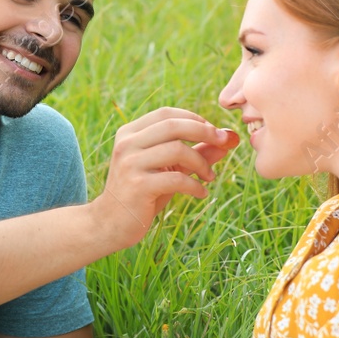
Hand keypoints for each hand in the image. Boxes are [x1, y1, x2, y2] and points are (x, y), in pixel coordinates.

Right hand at [89, 107, 239, 249]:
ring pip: (177, 149)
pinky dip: (195, 185)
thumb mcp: (169, 169)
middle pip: (173, 125)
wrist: (110, 224)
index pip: (167, 114)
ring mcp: (130, 164)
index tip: (214, 132)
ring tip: (209, 176)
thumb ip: (195, 153)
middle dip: (204, 131)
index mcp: (130, 133)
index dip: (194, 118)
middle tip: (224, 142)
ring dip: (201, 162)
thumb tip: (229, 139)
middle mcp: (127, 143)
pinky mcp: (138, 186)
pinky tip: (201, 193)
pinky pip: (176, 179)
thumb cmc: (143, 194)